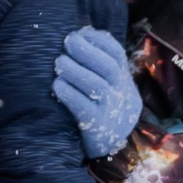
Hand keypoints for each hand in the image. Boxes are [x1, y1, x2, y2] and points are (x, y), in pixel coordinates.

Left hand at [53, 22, 142, 160]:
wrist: (115, 149)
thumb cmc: (106, 108)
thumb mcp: (112, 86)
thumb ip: (100, 64)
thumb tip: (81, 34)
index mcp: (124, 79)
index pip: (117, 54)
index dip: (99, 40)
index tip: (81, 33)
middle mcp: (122, 93)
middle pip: (107, 67)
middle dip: (86, 51)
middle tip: (67, 42)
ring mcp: (111, 110)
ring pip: (96, 87)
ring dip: (74, 71)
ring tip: (59, 63)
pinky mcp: (98, 126)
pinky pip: (84, 109)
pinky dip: (69, 94)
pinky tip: (57, 86)